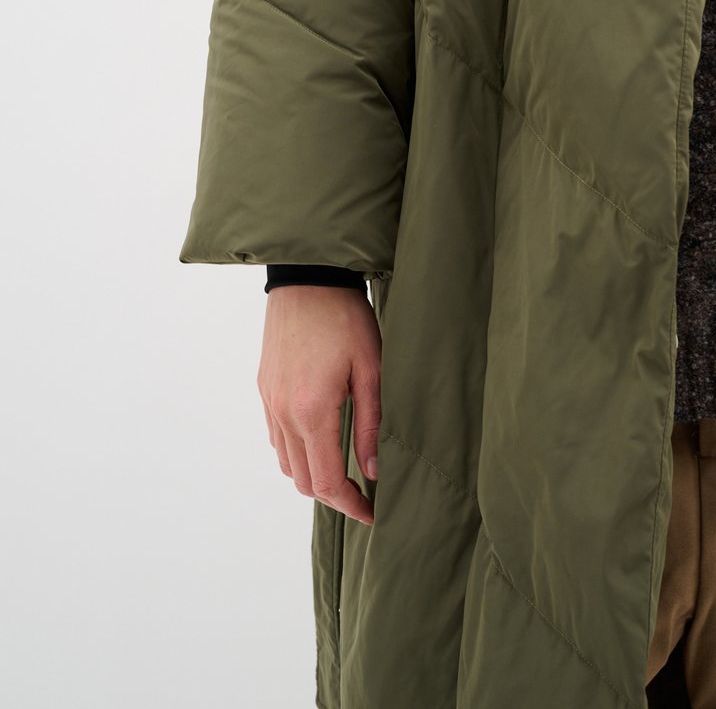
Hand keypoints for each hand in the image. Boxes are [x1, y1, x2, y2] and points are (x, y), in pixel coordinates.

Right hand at [257, 285, 381, 524]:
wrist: (307, 279)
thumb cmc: (345, 319)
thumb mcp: (372, 370)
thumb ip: (373, 424)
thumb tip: (374, 470)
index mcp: (312, 411)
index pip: (327, 482)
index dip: (351, 505)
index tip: (373, 512)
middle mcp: (284, 413)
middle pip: (303, 481)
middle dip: (334, 496)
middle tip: (364, 494)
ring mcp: (270, 401)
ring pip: (286, 463)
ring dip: (313, 475)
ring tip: (344, 469)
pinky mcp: (265, 388)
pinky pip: (276, 437)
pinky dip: (296, 451)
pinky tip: (320, 439)